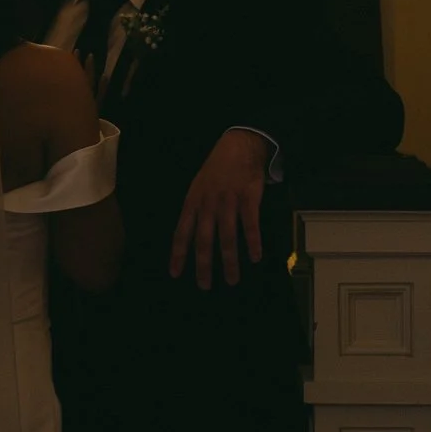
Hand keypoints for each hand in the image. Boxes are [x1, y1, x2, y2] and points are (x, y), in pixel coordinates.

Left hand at [170, 129, 267, 288]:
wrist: (239, 146)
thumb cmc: (216, 169)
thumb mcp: (198, 186)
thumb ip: (195, 210)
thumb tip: (190, 237)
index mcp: (193, 201)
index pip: (182, 231)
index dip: (178, 253)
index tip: (175, 273)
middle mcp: (208, 204)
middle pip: (204, 239)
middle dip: (203, 265)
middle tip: (204, 286)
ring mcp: (228, 201)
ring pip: (227, 236)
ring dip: (229, 260)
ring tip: (232, 280)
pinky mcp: (248, 198)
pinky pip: (250, 223)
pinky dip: (253, 241)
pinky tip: (255, 256)